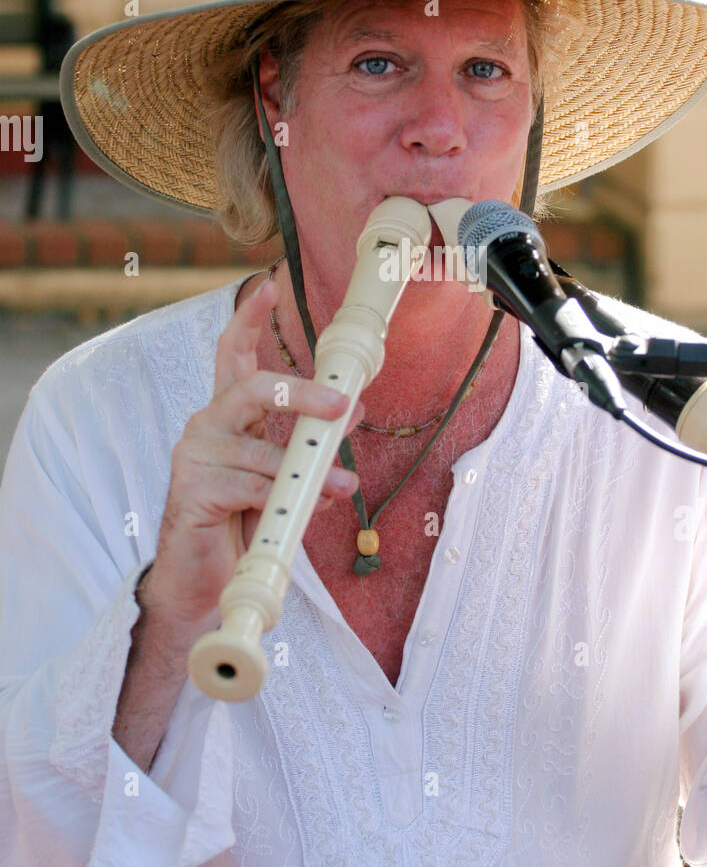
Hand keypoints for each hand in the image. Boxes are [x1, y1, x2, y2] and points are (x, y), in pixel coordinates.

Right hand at [146, 278, 362, 628]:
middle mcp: (207, 426)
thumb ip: (312, 441)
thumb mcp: (287, 475)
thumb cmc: (243, 522)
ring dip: (308, 471)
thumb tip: (355, 406)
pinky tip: (289, 514)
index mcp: (228, 416)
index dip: (249, 320)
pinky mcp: (190, 490)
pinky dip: (279, 499)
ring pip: (260, 450)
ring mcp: (194, 456)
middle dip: (302, 393)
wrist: (205, 580)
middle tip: (342, 407)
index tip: (266, 287)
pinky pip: (248, 486)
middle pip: (251, 388)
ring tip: (342, 487)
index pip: (232, 355)